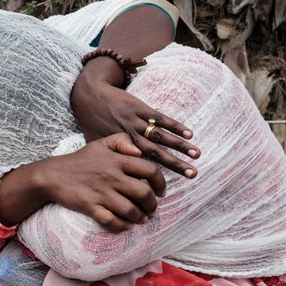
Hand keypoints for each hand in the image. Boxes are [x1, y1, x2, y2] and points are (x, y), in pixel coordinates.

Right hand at [42, 133, 165, 231]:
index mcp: (117, 160)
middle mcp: (112, 177)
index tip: (161, 192)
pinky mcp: (91, 207)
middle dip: (152, 205)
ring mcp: (101, 193)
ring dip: (139, 218)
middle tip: (152, 209)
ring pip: (131, 210)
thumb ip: (121, 141)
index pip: (150, 171)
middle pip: (144, 194)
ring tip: (141, 219)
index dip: (161, 183)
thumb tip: (139, 151)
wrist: (53, 175)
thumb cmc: (79, 160)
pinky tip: (124, 225)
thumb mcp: (100, 143)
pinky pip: (112, 221)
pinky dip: (122, 226)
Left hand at [71, 58, 199, 177]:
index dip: (151, 179)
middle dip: (175, 164)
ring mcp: (135, 121)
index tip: (165, 190)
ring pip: (160, 136)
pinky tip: (190, 134)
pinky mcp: (140, 108)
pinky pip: (160, 119)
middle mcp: (129, 136)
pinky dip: (175, 126)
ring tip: (196, 155)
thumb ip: (110, 161)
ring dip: (180, 145)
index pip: (138, 167)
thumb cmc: (93, 123)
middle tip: (192, 174)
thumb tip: (120, 180)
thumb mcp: (96, 146)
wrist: (90, 95)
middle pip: (155, 153)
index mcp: (118, 149)